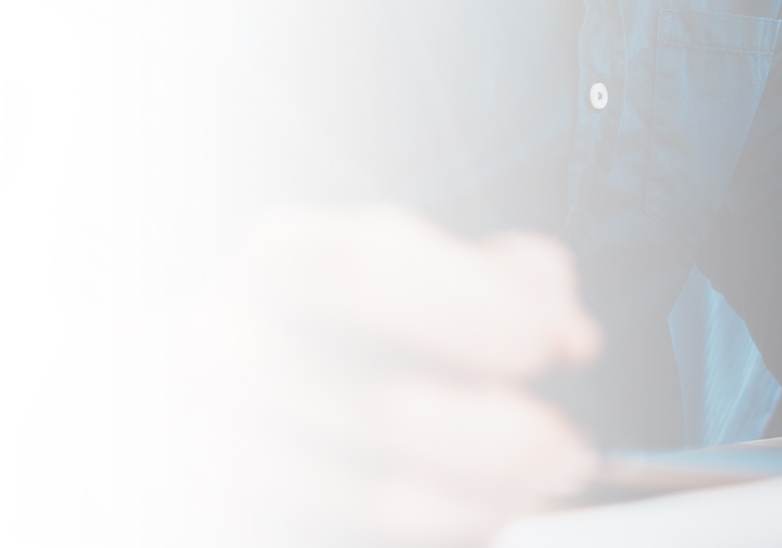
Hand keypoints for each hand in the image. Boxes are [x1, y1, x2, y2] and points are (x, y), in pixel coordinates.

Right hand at [195, 207, 600, 546]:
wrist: (277, 415)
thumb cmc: (361, 336)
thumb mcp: (435, 280)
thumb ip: (504, 280)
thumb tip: (565, 326)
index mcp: (278, 261)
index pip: (365, 263)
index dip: (475, 308)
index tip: (552, 346)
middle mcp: (224, 350)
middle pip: (386, 406)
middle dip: (504, 438)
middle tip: (564, 445)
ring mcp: (216, 447)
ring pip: (381, 498)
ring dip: (486, 500)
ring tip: (528, 486)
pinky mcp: (238, 517)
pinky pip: (363, 539)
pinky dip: (447, 530)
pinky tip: (472, 509)